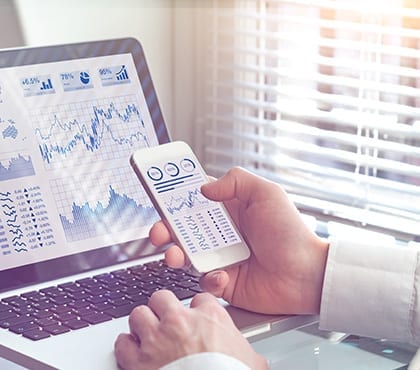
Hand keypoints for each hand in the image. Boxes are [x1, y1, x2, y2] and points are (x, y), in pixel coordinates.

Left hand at [114, 290, 266, 369]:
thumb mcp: (249, 359)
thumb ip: (243, 348)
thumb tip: (250, 357)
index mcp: (209, 317)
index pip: (200, 298)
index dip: (197, 309)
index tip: (196, 317)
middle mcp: (180, 322)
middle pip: (162, 298)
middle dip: (162, 308)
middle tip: (166, 319)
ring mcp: (157, 339)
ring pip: (138, 315)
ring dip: (141, 324)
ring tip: (146, 333)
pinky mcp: (139, 361)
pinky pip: (123, 343)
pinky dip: (126, 346)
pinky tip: (132, 351)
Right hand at [150, 167, 328, 314]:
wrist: (305, 275)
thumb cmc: (290, 233)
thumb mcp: (267, 194)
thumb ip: (237, 181)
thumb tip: (204, 188)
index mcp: (230, 210)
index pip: (196, 201)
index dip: (177, 199)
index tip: (161, 198)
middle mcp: (222, 233)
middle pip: (184, 228)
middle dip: (166, 229)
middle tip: (159, 233)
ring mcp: (222, 257)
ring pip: (187, 254)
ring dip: (176, 254)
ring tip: (175, 256)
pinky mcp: (225, 281)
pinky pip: (205, 280)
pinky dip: (208, 279)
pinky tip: (222, 276)